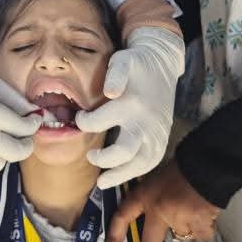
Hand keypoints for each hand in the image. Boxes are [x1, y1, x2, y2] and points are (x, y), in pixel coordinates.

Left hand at [75, 26, 183, 188]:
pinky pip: (150, 162)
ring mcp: (157, 132)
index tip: (78, 119)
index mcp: (131, 103)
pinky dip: (135, 172)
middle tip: (90, 156)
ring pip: (140, 164)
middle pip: (124, 151)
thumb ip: (114, 75)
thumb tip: (110, 93)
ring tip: (102, 181)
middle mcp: (145, 121)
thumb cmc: (136, 64)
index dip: (84, 123)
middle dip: (103, 159)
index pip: (100, 122)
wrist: (162, 64)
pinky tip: (120, 175)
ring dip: (119, 175)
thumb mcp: (122, 61)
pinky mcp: (163, 138)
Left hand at [106, 161, 220, 241]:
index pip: (122, 216)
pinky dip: (204, 225)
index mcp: (144, 196)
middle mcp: (157, 211)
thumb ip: (153, 201)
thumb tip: (162, 222)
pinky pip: (200, 233)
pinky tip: (205, 208)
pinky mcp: (198, 226)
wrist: (206, 164)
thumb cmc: (180, 168)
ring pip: (182, 234)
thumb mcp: (157, 179)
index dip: (115, 236)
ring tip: (195, 204)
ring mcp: (178, 221)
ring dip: (189, 226)